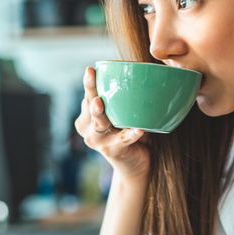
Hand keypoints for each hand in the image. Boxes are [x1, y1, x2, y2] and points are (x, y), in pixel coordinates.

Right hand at [75, 67, 150, 181]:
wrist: (135, 164)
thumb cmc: (128, 133)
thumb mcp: (124, 114)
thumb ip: (125, 98)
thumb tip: (144, 71)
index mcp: (89, 114)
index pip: (88, 95)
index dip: (89, 83)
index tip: (91, 70)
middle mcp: (88, 128)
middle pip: (90, 108)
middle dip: (91, 96)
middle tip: (94, 88)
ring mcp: (98, 141)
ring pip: (99, 125)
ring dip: (100, 115)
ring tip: (101, 105)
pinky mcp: (112, 151)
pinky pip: (122, 140)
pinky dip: (131, 135)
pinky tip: (139, 130)